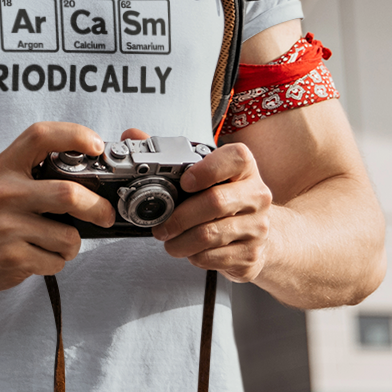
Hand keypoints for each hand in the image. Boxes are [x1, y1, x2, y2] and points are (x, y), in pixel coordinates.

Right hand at [0, 123, 116, 294]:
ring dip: (72, 244)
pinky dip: (56, 261)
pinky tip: (37, 255)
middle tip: (104, 214)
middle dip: (97, 207)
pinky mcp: (12, 258)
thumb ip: (35, 169)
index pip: (40, 135)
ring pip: (68, 236)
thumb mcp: (1, 179)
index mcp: (4, 167)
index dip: (74, 135)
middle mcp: (4, 193)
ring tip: (53, 241)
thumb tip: (89, 169)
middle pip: (68, 193)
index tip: (95, 146)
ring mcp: (7, 227)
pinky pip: (56, 261)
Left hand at [150, 141, 273, 282]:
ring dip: (180, 241)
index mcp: (244, 168)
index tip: (184, 182)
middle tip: (161, 226)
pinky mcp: (251, 254)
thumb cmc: (224, 198)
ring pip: (210, 234)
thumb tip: (132, 135)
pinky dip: (194, 255)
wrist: (259, 234)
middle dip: (179, 217)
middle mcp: (256, 195)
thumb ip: (168, 153)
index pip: (235, 159)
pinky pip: (215, 257)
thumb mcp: (203, 173)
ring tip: (169, 240)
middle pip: (215, 202)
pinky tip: (190, 250)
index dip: (207, 170)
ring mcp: (258, 226)